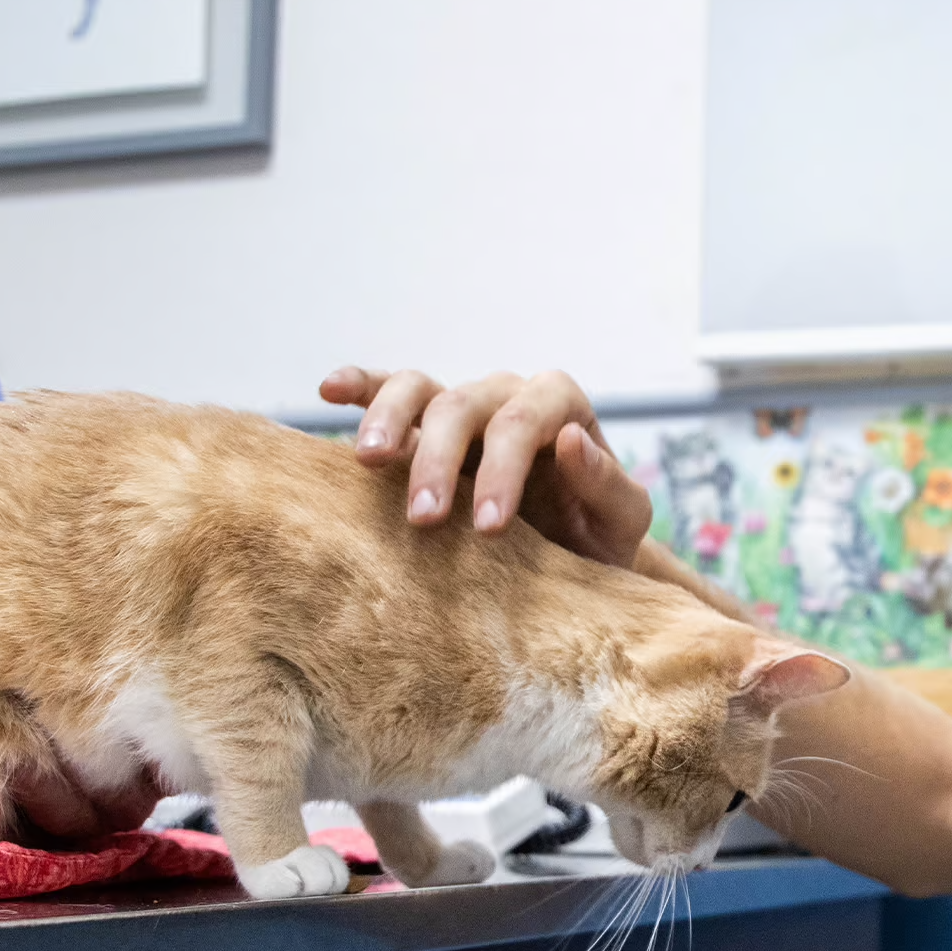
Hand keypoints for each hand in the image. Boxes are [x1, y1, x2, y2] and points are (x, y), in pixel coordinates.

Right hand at [320, 366, 654, 568]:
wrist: (572, 564)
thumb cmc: (599, 541)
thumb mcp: (622, 522)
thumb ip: (607, 484)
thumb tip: (571, 439)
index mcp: (561, 407)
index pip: (527, 418)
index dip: (504, 467)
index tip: (489, 527)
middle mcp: (508, 397)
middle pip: (465, 404)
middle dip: (441, 460)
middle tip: (425, 519)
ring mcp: (462, 409)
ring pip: (420, 389)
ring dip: (391, 420)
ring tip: (368, 462)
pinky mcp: (424, 429)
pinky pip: (387, 392)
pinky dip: (360, 386)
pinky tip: (329, 392)